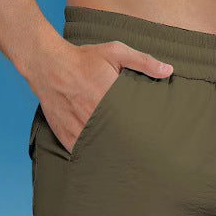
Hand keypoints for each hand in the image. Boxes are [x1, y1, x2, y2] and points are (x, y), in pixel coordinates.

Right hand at [32, 39, 173, 154]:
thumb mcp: (115, 52)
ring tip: (128, 163)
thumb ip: (143, 61)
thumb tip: (168, 70)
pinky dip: (95, 156)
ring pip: (103, 150)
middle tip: (146, 157)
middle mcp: (95, 117)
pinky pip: (85, 154)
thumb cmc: (83, 59)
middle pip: (120, 141)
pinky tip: (105, 158)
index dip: (144, 133)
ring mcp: (80, 130)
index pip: (134, 123)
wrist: (47, 65)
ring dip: (113, 154)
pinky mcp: (68, 138)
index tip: (154, 139)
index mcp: (110, 99)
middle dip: (131, 146)